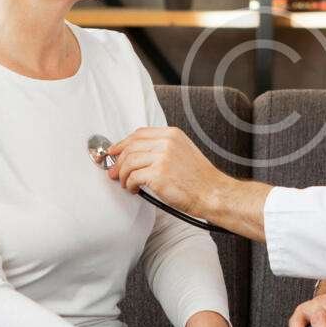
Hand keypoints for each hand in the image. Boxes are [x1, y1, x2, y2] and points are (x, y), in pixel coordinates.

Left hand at [109, 127, 225, 216]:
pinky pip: (133, 177)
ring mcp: (162, 157)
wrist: (212, 192)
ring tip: (125, 184)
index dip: (122, 143)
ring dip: (122, 175)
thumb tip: (136, 154)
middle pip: (130, 146)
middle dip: (117, 161)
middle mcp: (167, 142)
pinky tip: (134, 189)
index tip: (114, 152)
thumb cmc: (199, 178)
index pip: (139, 133)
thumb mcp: (183, 151)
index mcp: (172, 134)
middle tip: (113, 172)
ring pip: (129, 161)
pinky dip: (129, 185)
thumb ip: (163, 148)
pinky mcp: (158, 174)